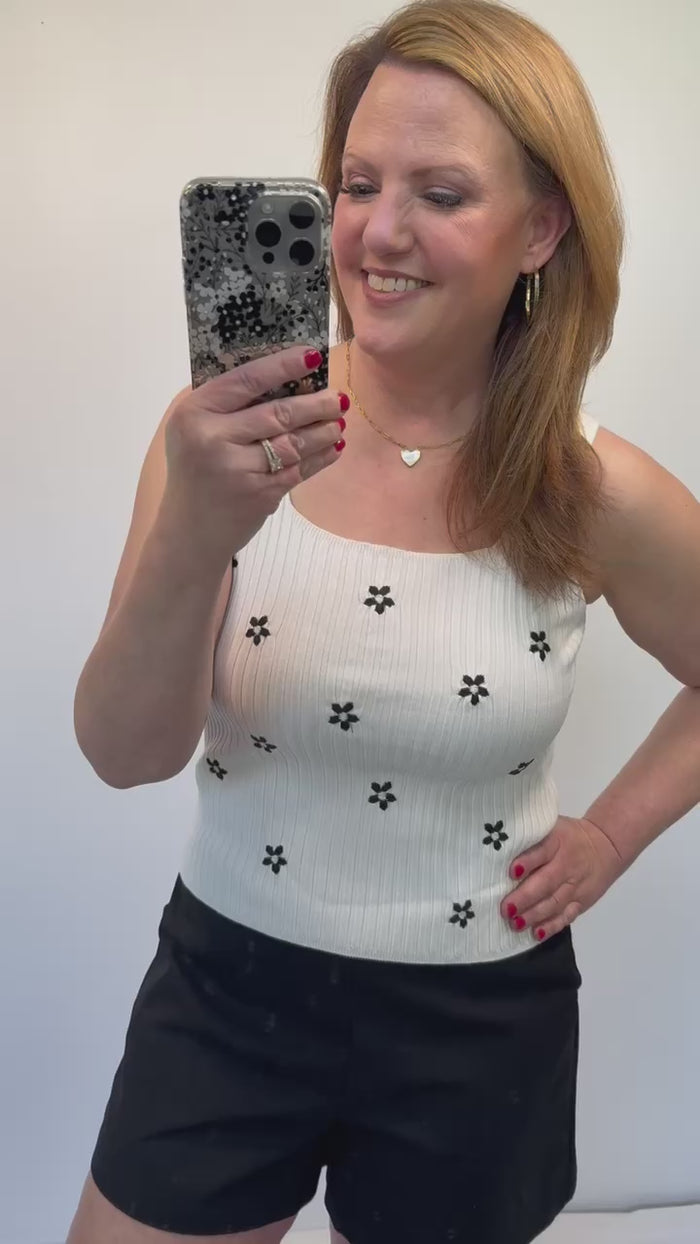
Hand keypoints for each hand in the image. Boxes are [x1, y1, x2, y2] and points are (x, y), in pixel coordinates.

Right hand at [162, 346, 345, 564]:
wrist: (189, 531)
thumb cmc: (195, 471)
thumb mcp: (192, 430)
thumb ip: (225, 404)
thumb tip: (283, 373)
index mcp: (195, 413)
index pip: (246, 380)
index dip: (283, 366)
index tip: (313, 356)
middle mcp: (213, 439)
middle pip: (278, 413)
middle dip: (316, 404)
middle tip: (339, 398)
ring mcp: (237, 469)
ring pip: (293, 442)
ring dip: (323, 431)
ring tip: (339, 422)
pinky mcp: (259, 494)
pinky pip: (298, 469)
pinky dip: (320, 457)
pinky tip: (333, 447)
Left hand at [500, 814, 626, 942]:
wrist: (607, 846)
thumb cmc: (568, 836)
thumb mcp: (552, 827)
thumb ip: (531, 838)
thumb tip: (498, 848)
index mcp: (557, 842)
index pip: (542, 851)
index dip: (527, 861)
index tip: (511, 872)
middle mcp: (566, 865)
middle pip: (546, 882)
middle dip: (525, 897)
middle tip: (506, 909)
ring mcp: (575, 886)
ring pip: (554, 902)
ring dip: (534, 915)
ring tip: (516, 923)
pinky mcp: (582, 902)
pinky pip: (567, 916)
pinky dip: (552, 926)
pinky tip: (537, 933)